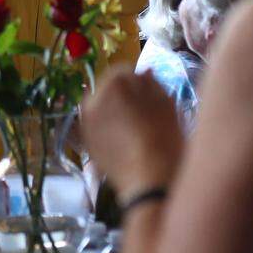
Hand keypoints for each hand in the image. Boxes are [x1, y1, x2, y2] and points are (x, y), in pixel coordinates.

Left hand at [82, 67, 183, 199]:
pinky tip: (125, 142)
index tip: (151, 93)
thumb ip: (152, 83)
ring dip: (114, 112)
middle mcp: (93, 99)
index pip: (124, 71)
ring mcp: (86, 123)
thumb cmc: (164, 138)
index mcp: (113, 84)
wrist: (149, 181)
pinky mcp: (86, 144)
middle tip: (143, 112)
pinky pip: (98, 127)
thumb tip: (144, 73)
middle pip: (108, 89)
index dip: (139, 81)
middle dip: (123, 96)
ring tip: (134, 128)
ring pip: (102, 108)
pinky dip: (108, 129)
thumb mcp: (166, 104)